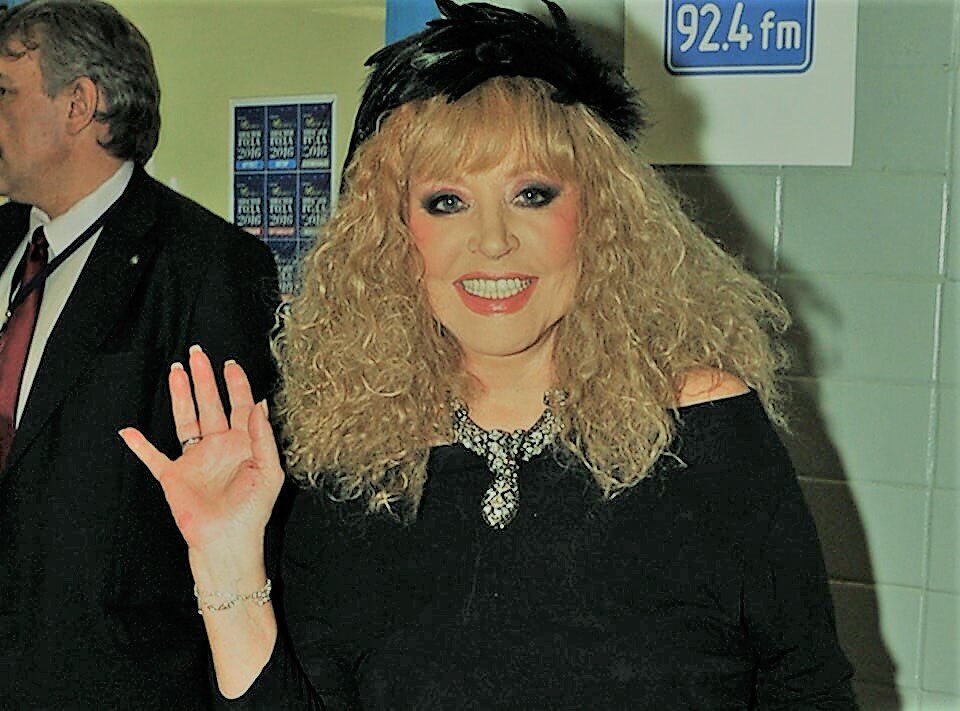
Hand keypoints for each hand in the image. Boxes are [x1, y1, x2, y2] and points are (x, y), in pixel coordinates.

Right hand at [119, 346, 283, 554]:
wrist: (228, 541)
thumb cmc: (253, 511)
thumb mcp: (269, 471)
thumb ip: (263, 436)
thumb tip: (259, 404)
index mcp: (242, 444)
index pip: (239, 406)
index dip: (235, 384)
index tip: (230, 364)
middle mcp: (218, 447)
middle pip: (209, 404)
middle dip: (204, 379)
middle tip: (198, 354)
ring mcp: (195, 460)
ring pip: (185, 419)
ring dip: (179, 396)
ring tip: (175, 371)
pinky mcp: (174, 477)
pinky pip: (153, 457)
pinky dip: (140, 445)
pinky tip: (128, 431)